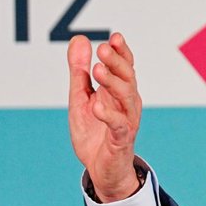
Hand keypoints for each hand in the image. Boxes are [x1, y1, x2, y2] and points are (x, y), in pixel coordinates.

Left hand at [67, 33, 141, 201]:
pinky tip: (97, 105)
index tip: (113, 37)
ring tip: (97, 70)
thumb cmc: (93, 131)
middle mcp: (126, 103)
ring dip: (112, 82)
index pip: (124, 67)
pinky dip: (108, 114)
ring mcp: (126, 120)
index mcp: (118, 91)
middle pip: (127, 77)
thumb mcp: (80, 98)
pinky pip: (118, 124)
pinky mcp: (120, 138)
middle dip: (116, 62)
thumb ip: (79, 71)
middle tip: (103, 48)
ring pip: (126, 97)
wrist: (99, 168)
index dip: (121, 52)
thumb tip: (79, 40)